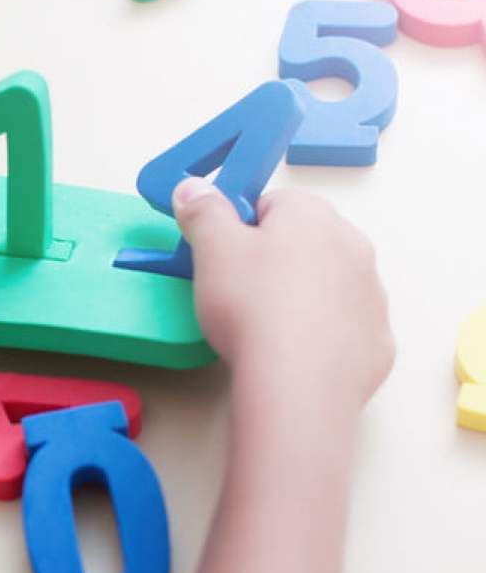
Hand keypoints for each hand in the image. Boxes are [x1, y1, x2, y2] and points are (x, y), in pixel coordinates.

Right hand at [173, 177, 393, 410]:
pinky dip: (321, 335)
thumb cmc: (253, 308)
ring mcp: (372, 295)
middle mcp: (353, 245)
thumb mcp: (211, 249)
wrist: (296, 384)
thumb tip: (194, 187)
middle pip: (303, 242)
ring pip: (326, 284)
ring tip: (264, 326)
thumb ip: (202, 210)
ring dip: (299, 295)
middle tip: (237, 290)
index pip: (270, 203)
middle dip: (272, 260)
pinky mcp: (377, 341)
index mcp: (311, 215)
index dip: (239, 228)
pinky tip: (293, 351)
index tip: (220, 255)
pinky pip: (343, 327)